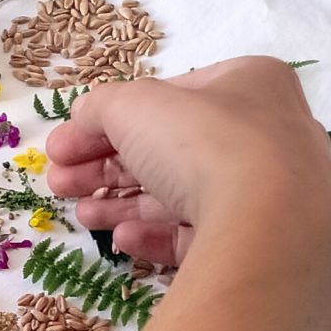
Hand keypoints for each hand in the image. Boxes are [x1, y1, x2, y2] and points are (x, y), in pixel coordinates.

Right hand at [46, 60, 330, 300]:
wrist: (269, 230)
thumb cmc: (205, 144)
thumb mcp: (134, 106)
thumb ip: (100, 107)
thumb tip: (81, 118)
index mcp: (252, 84)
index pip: (170, 98)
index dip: (109, 120)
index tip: (65, 145)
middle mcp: (270, 135)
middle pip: (172, 148)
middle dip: (107, 165)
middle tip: (58, 182)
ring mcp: (272, 194)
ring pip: (184, 195)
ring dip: (124, 202)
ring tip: (80, 215)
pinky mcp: (265, 246)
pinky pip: (204, 235)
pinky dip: (159, 236)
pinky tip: (122, 240)